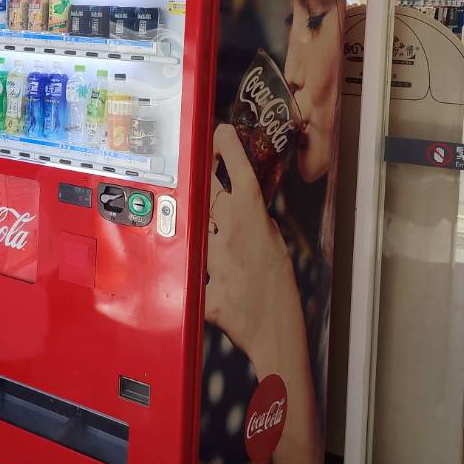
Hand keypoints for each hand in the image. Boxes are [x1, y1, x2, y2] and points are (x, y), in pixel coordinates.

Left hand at [205, 123, 294, 357]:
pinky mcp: (199, 280)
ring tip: (203, 231)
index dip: (228, 147)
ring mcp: (213, 255)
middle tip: (195, 168)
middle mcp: (230, 232)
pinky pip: (185, 265)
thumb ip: (256, 223)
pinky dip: (186, 268)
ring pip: (191, 225)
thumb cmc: (278, 289)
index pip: (239, 172)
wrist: (274, 330)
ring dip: (194, 227)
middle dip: (201, 181)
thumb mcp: (274, 245)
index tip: (221, 132)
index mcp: (253, 220)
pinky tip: (195, 273)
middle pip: (205, 192)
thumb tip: (241, 208)